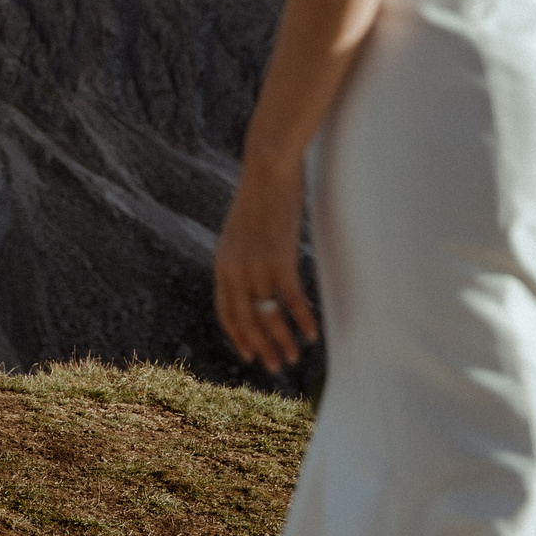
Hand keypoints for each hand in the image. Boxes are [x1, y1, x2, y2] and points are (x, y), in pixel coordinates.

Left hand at [213, 158, 318, 372]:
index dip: (238, 335)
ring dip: (281, 340)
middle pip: (245, 319)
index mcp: (223, 263)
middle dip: (260, 347)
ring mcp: (255, 265)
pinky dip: (301, 319)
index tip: (250, 353)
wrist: (267, 167)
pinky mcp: (278, 258)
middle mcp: (234, 268)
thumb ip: (244, 255)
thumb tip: (253, 274)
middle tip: (275, 367)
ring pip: (267, 314)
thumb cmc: (260, 196)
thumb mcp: (242, 230)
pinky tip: (311, 334)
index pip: (226, 311)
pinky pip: (290, 299)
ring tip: (292, 359)